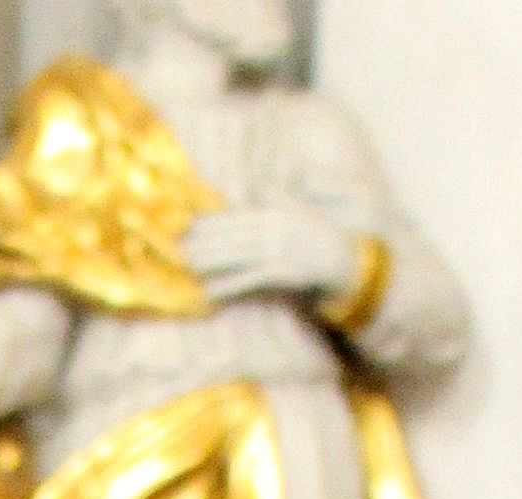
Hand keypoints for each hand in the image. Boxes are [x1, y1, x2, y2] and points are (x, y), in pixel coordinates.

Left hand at [182, 204, 369, 308]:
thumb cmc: (317, 235)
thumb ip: (275, 196)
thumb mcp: (297, 209)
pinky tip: (210, 292)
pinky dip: (229, 286)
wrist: (343, 259)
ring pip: (236, 255)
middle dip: (204, 240)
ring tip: (189, 266)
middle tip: (178, 246)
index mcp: (277, 210)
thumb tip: (253, 183)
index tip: (190, 221)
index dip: (212, 217)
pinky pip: (249, 281)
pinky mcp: (281, 274)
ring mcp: (277, 251)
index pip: (238, 212)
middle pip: (232, 233)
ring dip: (211, 262)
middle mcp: (275, 228)